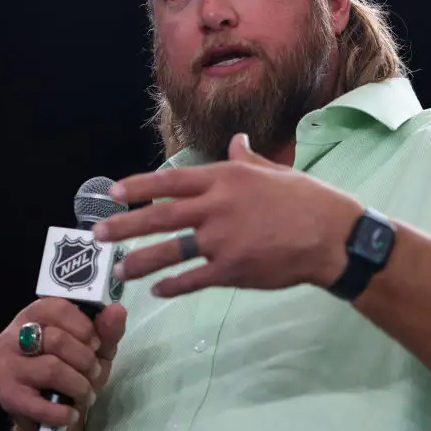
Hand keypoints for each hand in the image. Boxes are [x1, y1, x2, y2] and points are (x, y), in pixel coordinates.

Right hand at [0, 298, 126, 430]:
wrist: (51, 415)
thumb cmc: (73, 370)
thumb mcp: (95, 348)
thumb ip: (106, 329)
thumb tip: (117, 310)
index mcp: (34, 315)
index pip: (58, 308)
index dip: (84, 327)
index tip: (95, 344)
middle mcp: (13, 336)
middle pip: (57, 340)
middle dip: (85, 360)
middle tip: (94, 372)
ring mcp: (6, 366)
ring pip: (51, 369)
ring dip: (79, 385)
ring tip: (86, 393)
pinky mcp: (7, 396)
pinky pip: (39, 403)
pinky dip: (62, 412)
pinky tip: (72, 414)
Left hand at [93, 133, 363, 297]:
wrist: (333, 236)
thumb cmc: (307, 200)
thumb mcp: (274, 171)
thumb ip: (247, 159)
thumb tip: (236, 141)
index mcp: (226, 179)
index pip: (170, 181)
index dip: (138, 187)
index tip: (113, 193)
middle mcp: (218, 207)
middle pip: (160, 216)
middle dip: (124, 226)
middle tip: (97, 234)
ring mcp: (223, 240)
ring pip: (170, 251)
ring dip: (140, 261)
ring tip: (119, 269)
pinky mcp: (232, 269)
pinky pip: (194, 279)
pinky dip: (173, 285)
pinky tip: (158, 289)